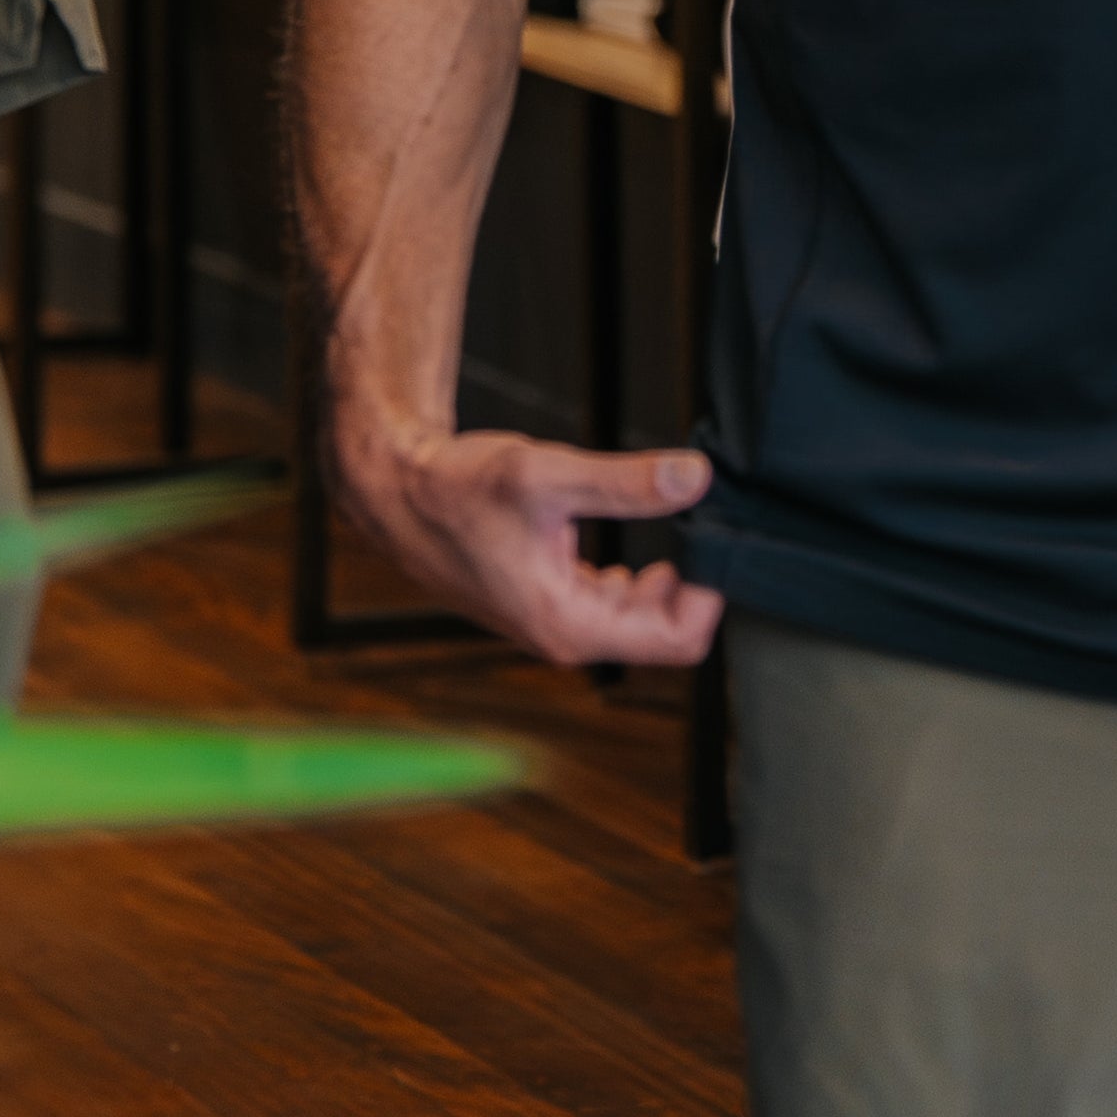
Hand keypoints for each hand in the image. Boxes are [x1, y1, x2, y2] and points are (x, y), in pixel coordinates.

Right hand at [339, 427, 727, 665]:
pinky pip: (608, 610)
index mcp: (570, 622)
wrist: (399, 496)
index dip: (709, 596)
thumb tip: (695, 478)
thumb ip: (626, 482)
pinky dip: (631, 584)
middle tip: (705, 529)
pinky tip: (634, 552)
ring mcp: (552, 626)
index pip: (677, 640)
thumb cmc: (457, 490)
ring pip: (636, 623)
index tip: (717, 545)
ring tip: (677, 534)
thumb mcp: (547, 476)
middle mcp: (564, 636)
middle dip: (690, 588)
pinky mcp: (544, 607)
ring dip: (661, 587)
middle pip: (662, 635)